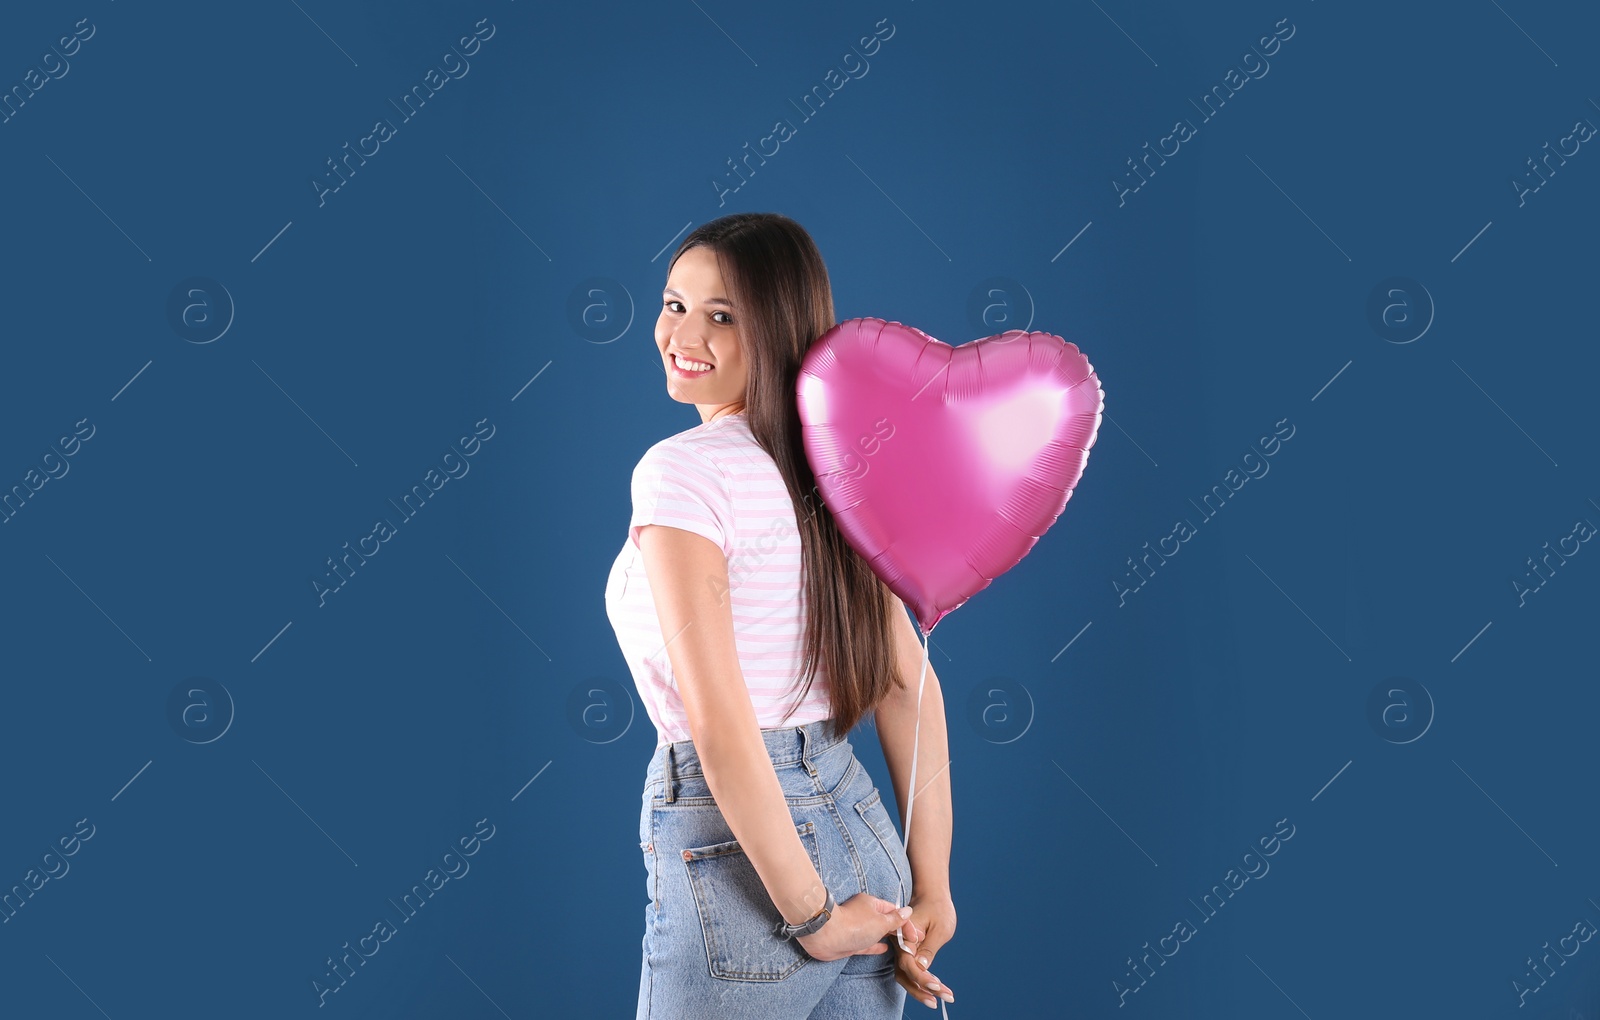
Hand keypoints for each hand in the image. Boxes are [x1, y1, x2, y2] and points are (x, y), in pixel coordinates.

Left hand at [795, 892, 911, 961]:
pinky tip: (885, 949)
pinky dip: (876, 946)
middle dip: (898, 930)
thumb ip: (895, 919)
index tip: (916, 935)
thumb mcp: (881, 922)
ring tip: (902, 945)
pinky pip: (867, 943)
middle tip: (913, 941)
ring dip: (888, 937)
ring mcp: (857, 928)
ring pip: (877, 933)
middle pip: (886, 921)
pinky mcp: (851, 942)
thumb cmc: (854, 925)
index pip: (894, 911)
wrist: (826, 936)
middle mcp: (865, 914)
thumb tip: (908, 910)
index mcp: (872, 904)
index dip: (906, 922)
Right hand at [893, 892, 956, 1008]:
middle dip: (923, 990)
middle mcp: (899, 944)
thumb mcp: (940, 927)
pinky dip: (921, 981)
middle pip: (905, 974)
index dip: (922, 978)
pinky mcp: (907, 951)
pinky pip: (910, 970)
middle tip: (945, 997)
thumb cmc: (938, 908)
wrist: (932, 894)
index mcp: (904, 935)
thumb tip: (922, 967)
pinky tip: (936, 987)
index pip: (909, 964)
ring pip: (906, 975)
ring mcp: (901, 949)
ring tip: (943, 997)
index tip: (938, 986)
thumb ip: (930, 948)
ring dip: (922, 989)